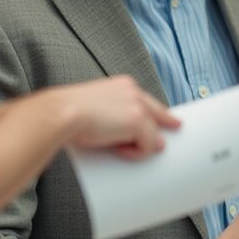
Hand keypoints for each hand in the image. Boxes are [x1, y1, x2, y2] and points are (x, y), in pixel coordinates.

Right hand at [53, 75, 180, 159]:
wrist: (61, 113)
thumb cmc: (68, 114)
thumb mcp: (94, 111)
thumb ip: (115, 118)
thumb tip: (132, 136)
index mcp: (121, 84)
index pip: (145, 99)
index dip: (157, 111)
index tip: (168, 118)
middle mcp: (133, 91)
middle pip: (158, 111)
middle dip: (168, 121)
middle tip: (177, 127)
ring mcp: (137, 106)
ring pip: (152, 133)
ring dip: (139, 146)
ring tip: (123, 151)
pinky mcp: (138, 122)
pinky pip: (147, 146)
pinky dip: (135, 153)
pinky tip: (119, 151)